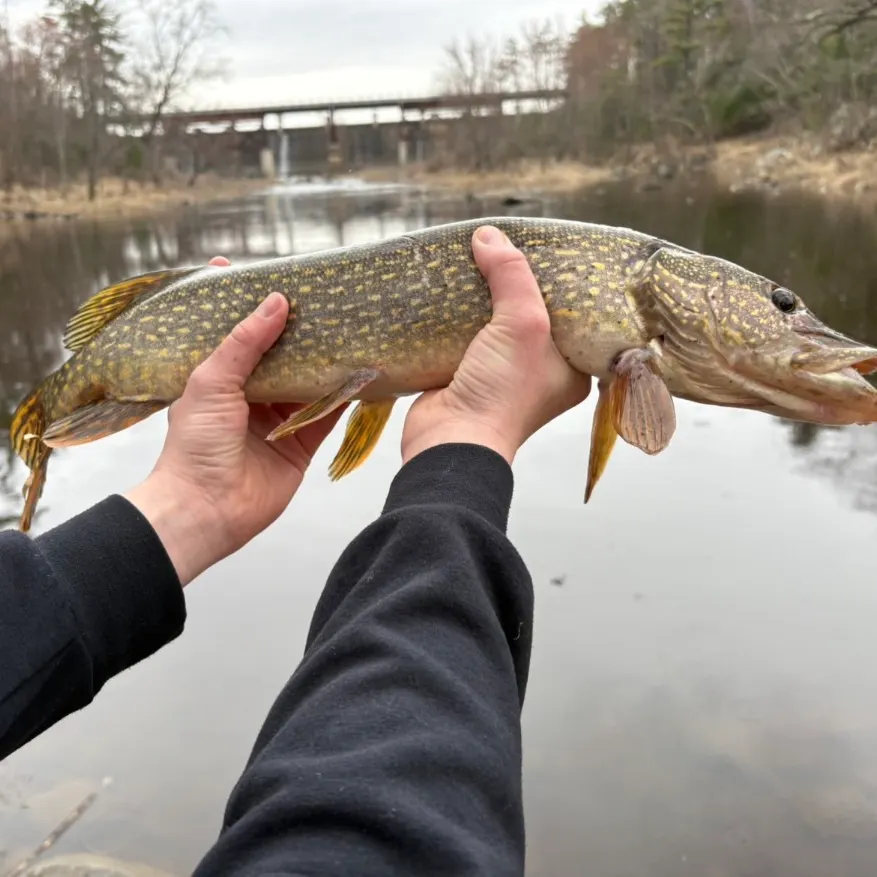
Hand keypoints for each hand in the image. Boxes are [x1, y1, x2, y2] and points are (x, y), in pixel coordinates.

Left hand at [124, 256, 344, 586]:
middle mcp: (249, 395)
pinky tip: (361, 374)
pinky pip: (326, 415)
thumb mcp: (211, 382)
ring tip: (348, 328)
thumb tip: (275, 302)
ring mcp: (276, 420)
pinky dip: (343, 397)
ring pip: (307, 382)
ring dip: (325, 360)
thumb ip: (244, 342)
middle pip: (280, 354)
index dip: (251, 305)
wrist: (206, 509)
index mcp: (218, 377)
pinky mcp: (300, 444)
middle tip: (322, 298)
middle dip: (298, 330)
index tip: (269, 274)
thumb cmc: (194, 446)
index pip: (237, 332)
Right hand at [402, 226, 591, 465]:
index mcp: (571, 369)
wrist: (451, 440)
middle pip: (531, 317)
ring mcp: (500, 377)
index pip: (573, 316)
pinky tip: (449, 290)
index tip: (548, 251)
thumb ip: (511, 275)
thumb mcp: (522, 324)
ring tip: (476, 260)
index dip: (560, 284)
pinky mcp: (465, 376)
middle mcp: (539, 374)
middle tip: (508, 248)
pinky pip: (464, 337)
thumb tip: (488, 235)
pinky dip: (456, 317)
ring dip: (482, 299)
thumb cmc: (503, 391)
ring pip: (494, 325)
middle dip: (516, 285)